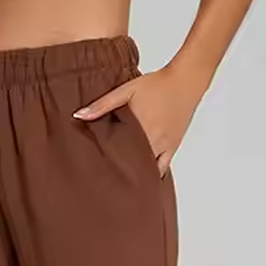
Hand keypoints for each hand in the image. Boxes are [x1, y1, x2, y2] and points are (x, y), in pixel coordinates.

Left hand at [73, 65, 204, 175]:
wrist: (186, 81)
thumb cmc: (157, 84)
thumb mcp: (126, 90)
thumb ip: (103, 104)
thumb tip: (79, 116)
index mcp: (137, 127)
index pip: (117, 153)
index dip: (106, 164)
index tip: (94, 172)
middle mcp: (151, 140)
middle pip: (131, 164)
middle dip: (119, 172)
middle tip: (105, 182)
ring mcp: (163, 146)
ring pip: (146, 169)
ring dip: (135, 175)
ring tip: (121, 184)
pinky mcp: (172, 148)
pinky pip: (162, 168)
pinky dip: (152, 175)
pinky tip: (142, 182)